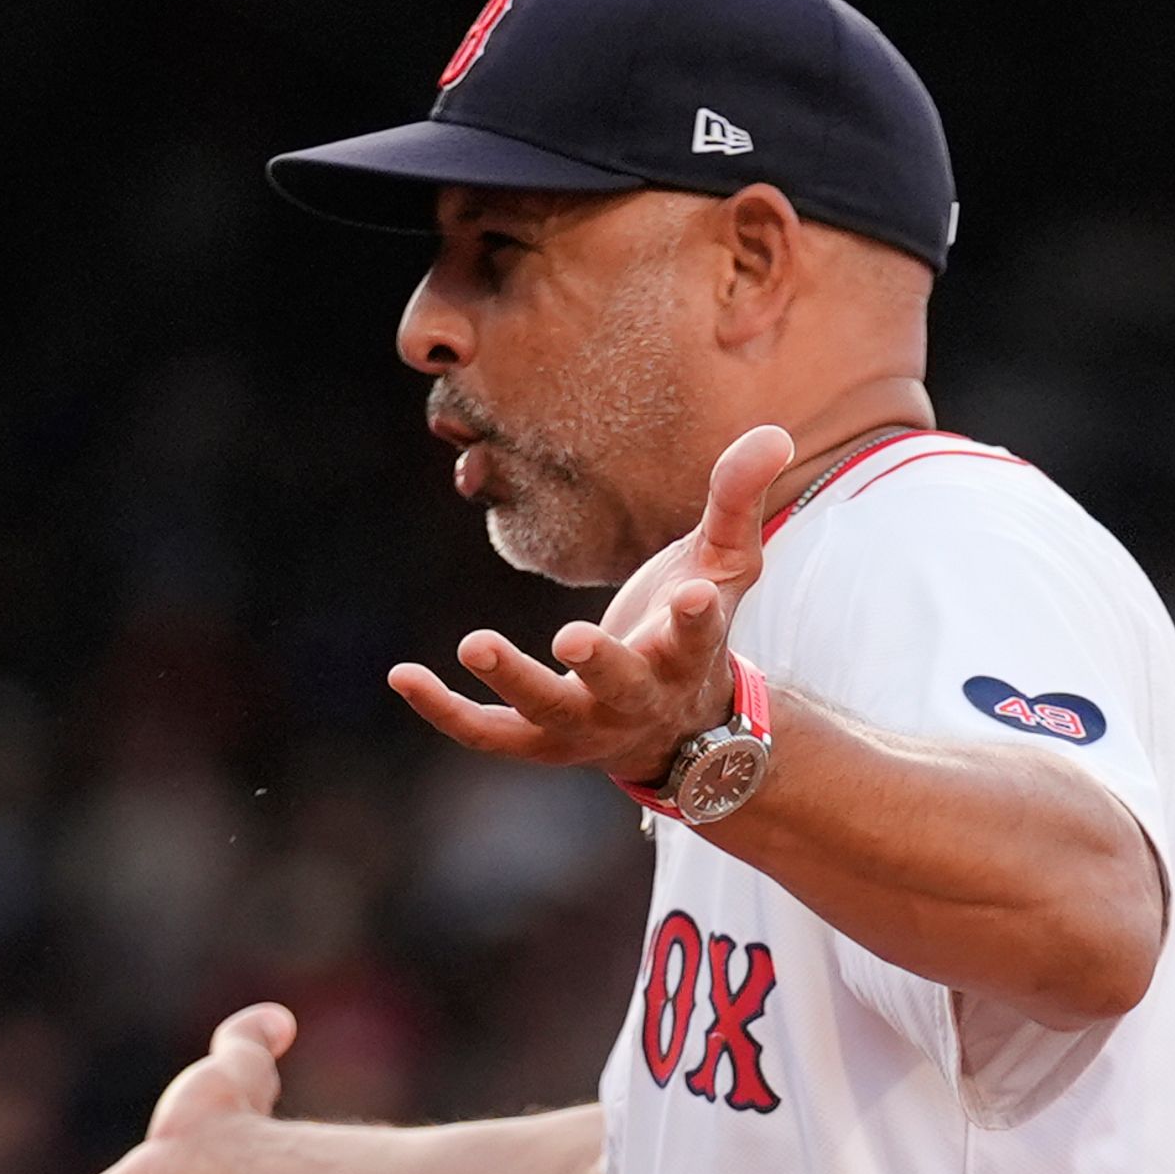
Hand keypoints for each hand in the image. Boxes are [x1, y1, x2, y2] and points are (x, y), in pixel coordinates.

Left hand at [390, 422, 796, 781]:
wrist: (671, 727)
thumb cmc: (689, 631)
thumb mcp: (722, 566)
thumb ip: (738, 501)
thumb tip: (773, 432)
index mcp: (686, 655)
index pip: (698, 637)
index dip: (696, 620)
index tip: (695, 597)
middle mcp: (635, 698)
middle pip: (619, 685)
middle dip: (600, 663)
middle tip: (573, 637)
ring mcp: (581, 726)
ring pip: (545, 710)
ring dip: (513, 680)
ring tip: (475, 642)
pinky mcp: (532, 741)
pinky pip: (483, 732)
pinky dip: (443, 710)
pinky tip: (400, 675)